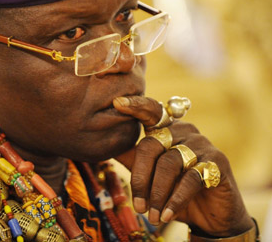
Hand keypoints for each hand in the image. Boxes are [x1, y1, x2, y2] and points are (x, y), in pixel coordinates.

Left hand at [112, 96, 253, 236]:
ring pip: (169, 164)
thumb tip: (103, 146)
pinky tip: (166, 215)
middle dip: (140, 178)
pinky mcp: (217, 163)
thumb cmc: (175, 190)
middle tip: (138, 206)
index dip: (135, 106)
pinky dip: (175, 200)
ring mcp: (202, 144)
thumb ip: (131, 159)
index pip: (150, 112)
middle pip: (151, 146)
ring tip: (150, 216)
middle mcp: (184, 131)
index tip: (117, 103)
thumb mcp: (150, 175)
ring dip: (156, 193)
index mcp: (166, 129)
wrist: (212, 216)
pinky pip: (190, 179)